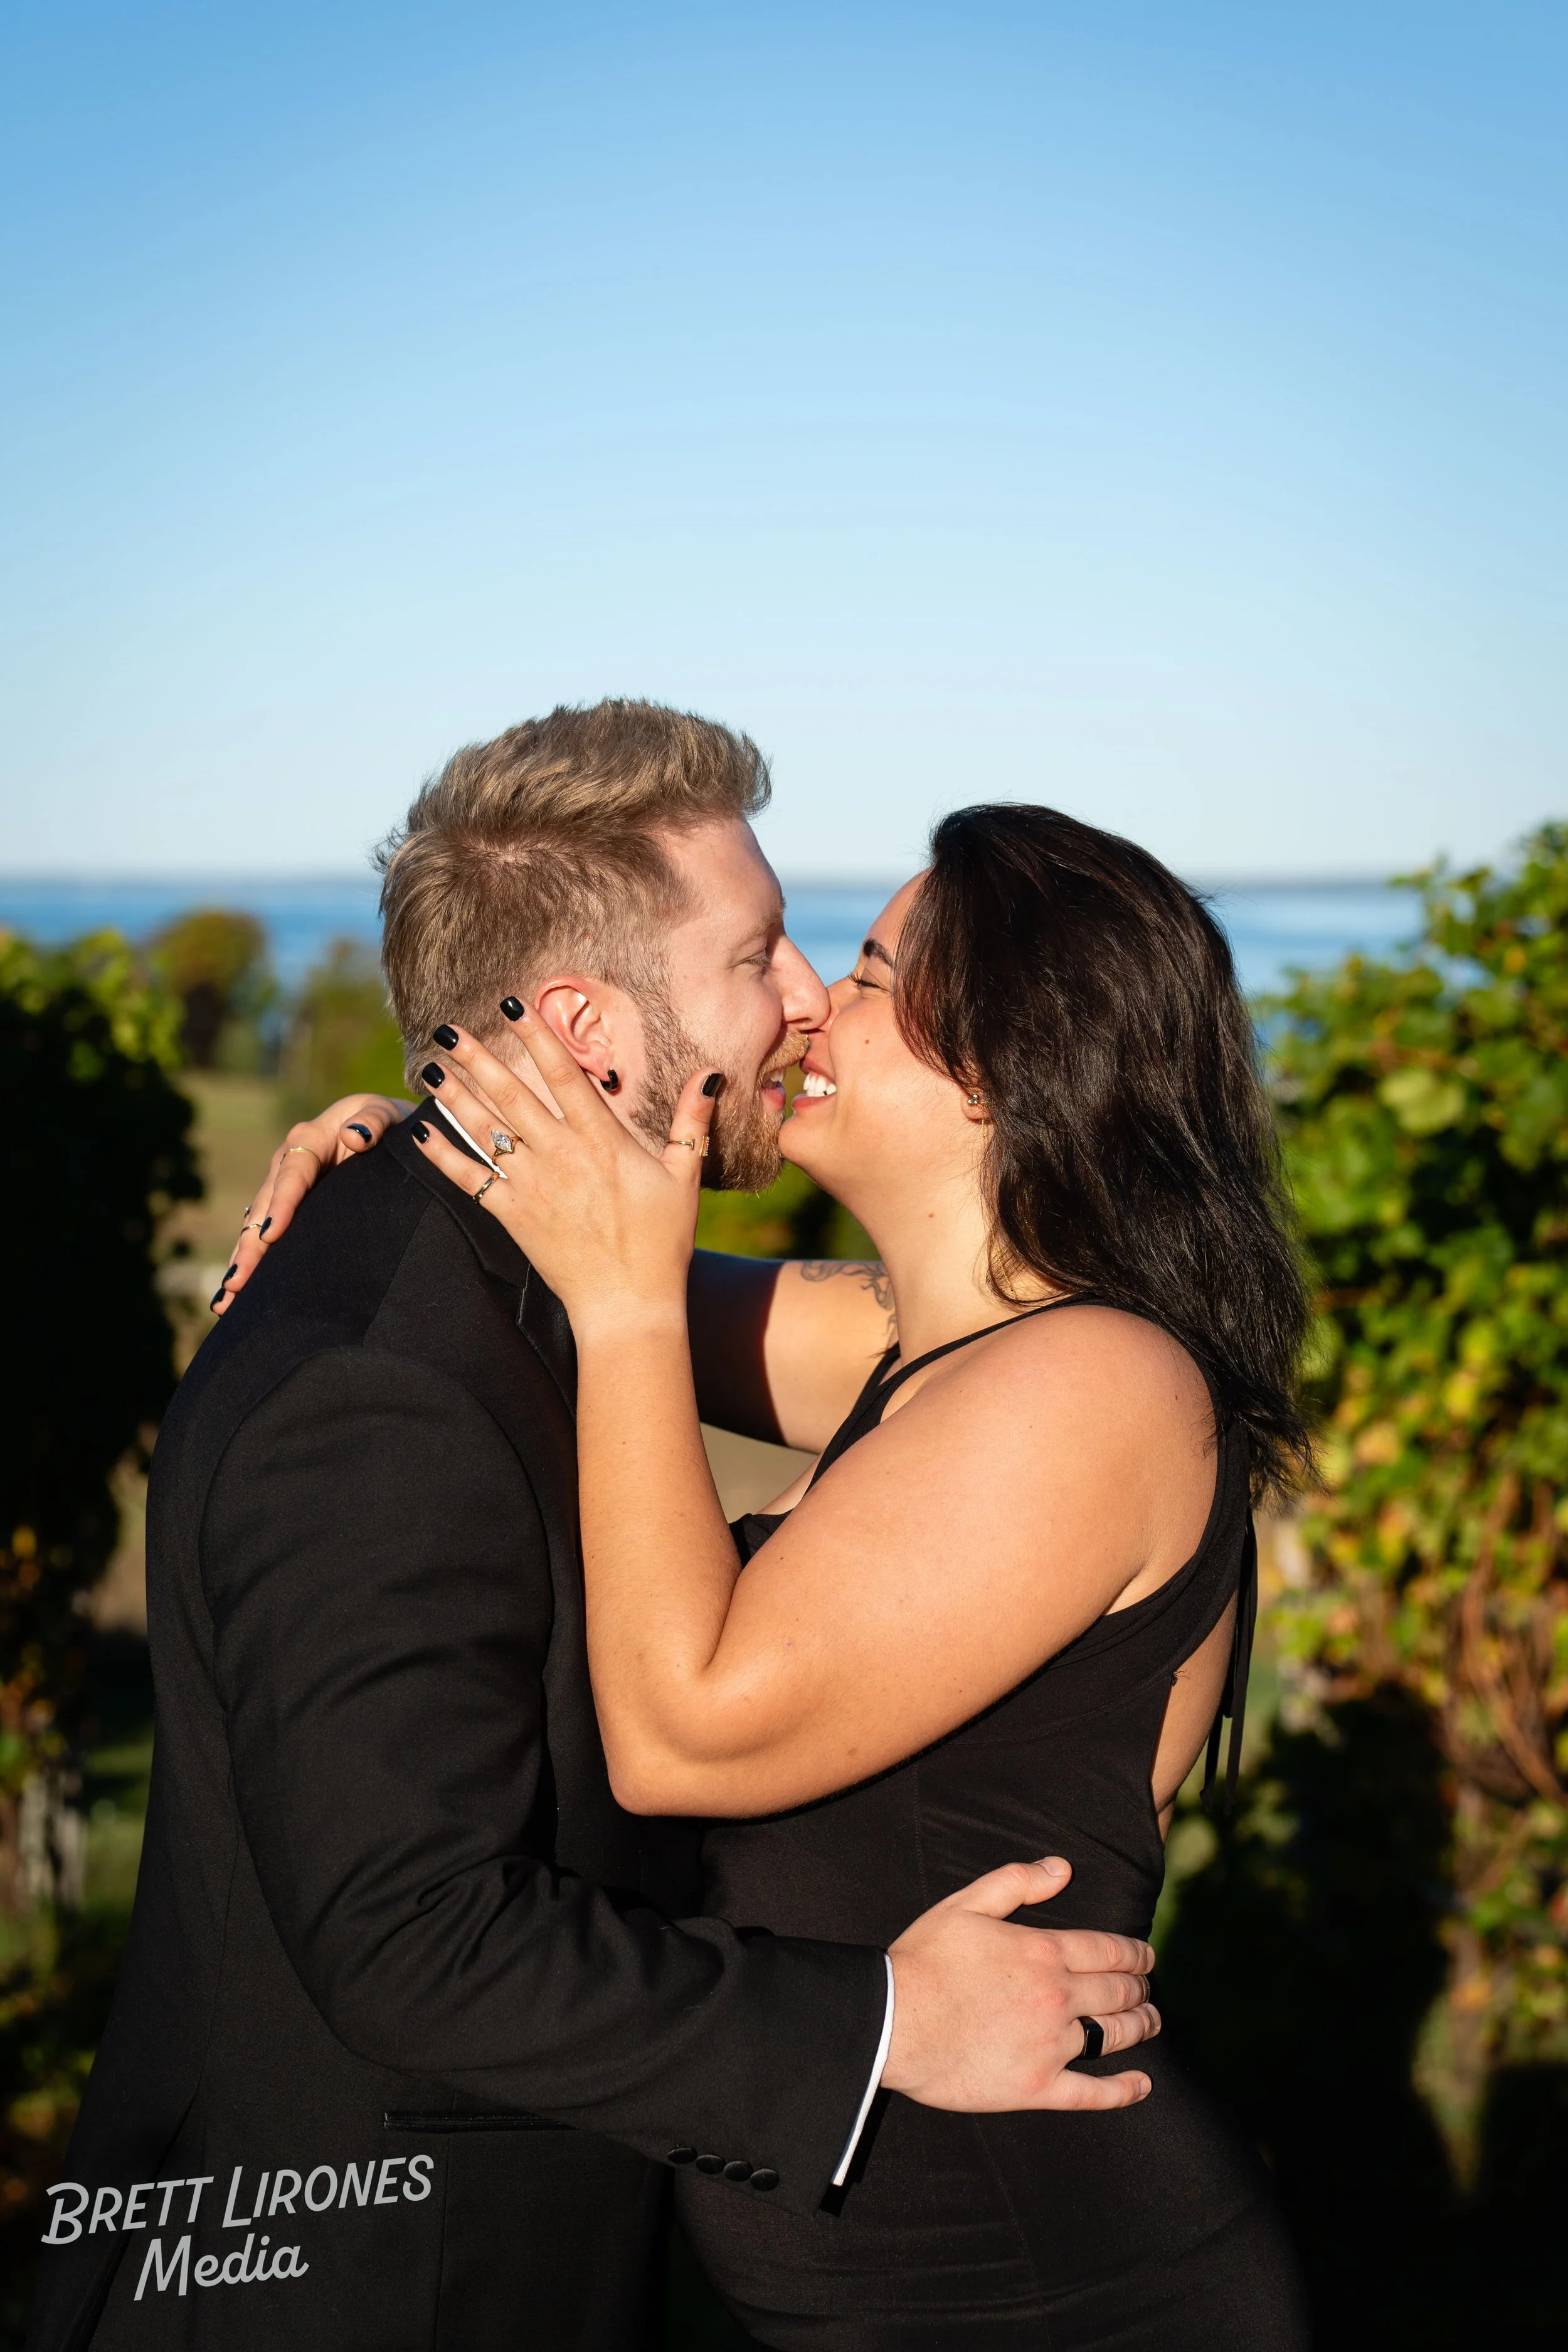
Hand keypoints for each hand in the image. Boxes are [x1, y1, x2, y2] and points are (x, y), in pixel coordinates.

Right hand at [212, 1093, 407, 1314]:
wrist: (383, 1129)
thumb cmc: (386, 1122)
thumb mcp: (385, 1113)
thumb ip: (374, 1120)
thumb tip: (356, 1136)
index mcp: (309, 1138)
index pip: (293, 1173)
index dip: (282, 1203)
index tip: (271, 1233)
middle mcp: (287, 1163)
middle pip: (264, 1206)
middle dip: (249, 1246)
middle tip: (237, 1282)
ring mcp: (281, 1187)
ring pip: (255, 1226)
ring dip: (242, 1261)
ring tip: (226, 1300)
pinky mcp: (284, 1207)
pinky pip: (263, 1235)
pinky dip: (250, 1262)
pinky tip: (235, 1296)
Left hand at [410, 1017, 716, 1337]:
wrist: (629, 1304)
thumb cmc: (662, 1242)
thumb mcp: (685, 1178)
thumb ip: (692, 1123)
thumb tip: (710, 1074)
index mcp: (602, 1140)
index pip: (563, 1075)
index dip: (537, 1037)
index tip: (512, 1005)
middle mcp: (561, 1156)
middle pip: (512, 1095)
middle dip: (478, 1058)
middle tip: (448, 1028)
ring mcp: (533, 1187)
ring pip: (486, 1131)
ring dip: (455, 1096)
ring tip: (430, 1066)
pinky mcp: (513, 1217)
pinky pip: (470, 1180)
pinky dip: (443, 1155)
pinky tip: (421, 1132)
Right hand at [883, 1857, 1157, 2112]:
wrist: (893, 2022)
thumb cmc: (924, 1960)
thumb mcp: (966, 1904)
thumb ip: (1017, 1881)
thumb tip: (1063, 1868)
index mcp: (1043, 1952)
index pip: (1108, 1950)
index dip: (1135, 1953)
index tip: (1146, 1956)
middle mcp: (1056, 1998)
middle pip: (1118, 1992)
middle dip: (1140, 1987)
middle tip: (1147, 1988)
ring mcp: (1050, 2046)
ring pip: (1114, 2036)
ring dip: (1141, 2026)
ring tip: (1151, 2021)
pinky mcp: (1037, 2087)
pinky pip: (1093, 2092)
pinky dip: (1124, 2091)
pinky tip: (1143, 2085)